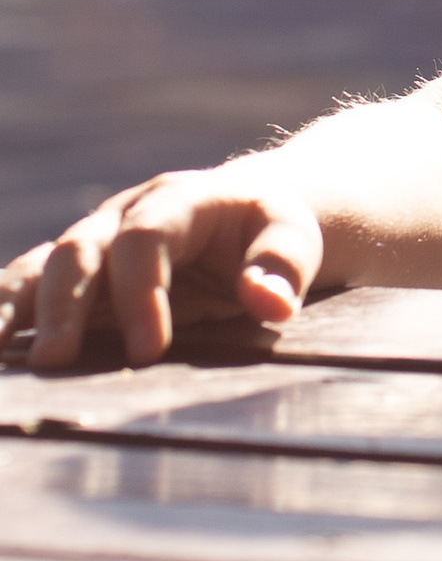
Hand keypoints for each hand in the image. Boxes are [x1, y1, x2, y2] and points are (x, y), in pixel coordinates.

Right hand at [2, 169, 324, 374]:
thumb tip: (270, 303)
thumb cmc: (270, 232)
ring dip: (13, 306)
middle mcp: (124, 213)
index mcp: (179, 199)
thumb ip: (282, 268)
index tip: (147, 350)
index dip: (141, 292)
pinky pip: (29, 286)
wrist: (246, 212)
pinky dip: (6, 311)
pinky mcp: (79, 272)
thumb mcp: (294, 239)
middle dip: (65, 306)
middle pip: (81, 249)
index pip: (146, 238)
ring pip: (42, 264)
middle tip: (56, 361)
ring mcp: (95, 239)